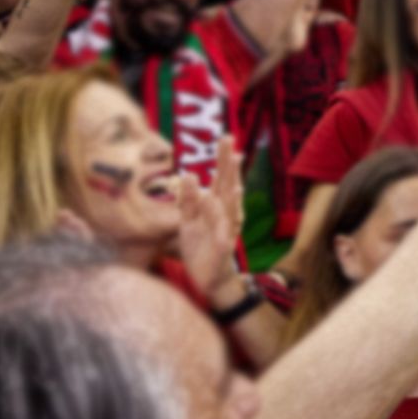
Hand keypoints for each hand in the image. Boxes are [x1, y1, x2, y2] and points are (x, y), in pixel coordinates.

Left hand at [175, 141, 246, 305]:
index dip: (223, 160)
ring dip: (229, 187)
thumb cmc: (201, 248)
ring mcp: (225, 231)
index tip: (226, 137)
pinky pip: (221, 231)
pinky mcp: (222, 248)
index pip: (221, 179)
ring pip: (229, 206)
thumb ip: (188, 200)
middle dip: (228, 164)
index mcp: (216, 208)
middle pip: (228, 186)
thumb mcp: (188, 222)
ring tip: (230, 167)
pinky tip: (215, 203)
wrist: (211, 280)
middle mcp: (225, 215)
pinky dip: (219, 218)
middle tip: (229, 141)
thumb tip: (188, 175)